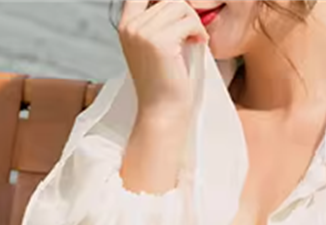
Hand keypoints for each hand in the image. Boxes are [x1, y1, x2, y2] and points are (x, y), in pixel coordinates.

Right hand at [118, 0, 208, 123]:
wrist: (163, 112)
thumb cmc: (163, 82)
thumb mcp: (153, 46)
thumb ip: (158, 20)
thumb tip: (178, 0)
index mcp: (127, 26)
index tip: (180, 9)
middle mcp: (132, 27)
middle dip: (186, 12)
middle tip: (192, 32)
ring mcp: (143, 34)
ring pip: (179, 5)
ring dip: (193, 21)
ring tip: (195, 39)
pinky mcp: (160, 43)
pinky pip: (188, 21)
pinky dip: (199, 31)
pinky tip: (199, 43)